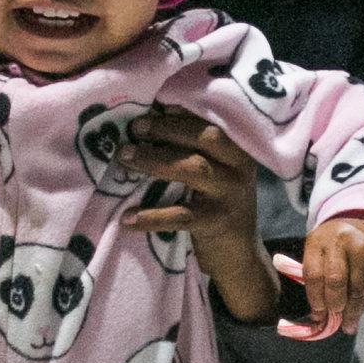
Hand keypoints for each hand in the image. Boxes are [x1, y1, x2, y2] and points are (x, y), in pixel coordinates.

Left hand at [117, 108, 278, 322]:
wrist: (237, 254)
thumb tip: (152, 116)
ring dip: (155, 161)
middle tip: (134, 129)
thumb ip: (192, 147)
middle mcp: (240, 166)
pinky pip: (181, 216)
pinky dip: (151, 216)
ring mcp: (231, 194)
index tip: (149, 108)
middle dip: (167, 129)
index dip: (179, 112)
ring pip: (194, 169)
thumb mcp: (214, 171)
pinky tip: (126, 218)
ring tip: (123, 159)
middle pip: (206, 137)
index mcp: (238, 147)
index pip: (210, 120)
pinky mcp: (217, 222)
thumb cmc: (215, 202)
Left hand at [297, 214, 363, 334]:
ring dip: (352, 311)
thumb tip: (319, 318)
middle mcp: (340, 242)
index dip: (315, 299)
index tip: (317, 316)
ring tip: (347, 324)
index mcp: (318, 241)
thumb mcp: (318, 251)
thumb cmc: (334, 246)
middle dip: (334, 305)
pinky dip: (363, 303)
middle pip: (336, 281)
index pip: (313, 274)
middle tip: (334, 320)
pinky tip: (358, 311)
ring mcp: (363, 248)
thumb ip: (316, 278)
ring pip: (356, 289)